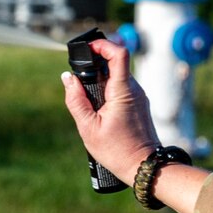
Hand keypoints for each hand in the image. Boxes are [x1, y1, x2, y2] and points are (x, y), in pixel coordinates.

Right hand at [62, 38, 159, 186]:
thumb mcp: (88, 127)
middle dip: (94, 67)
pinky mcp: (138, 104)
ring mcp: (138, 96)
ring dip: (99, 82)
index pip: (118, 53)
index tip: (87, 48)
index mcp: (123, 91)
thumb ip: (75, 100)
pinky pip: (120, 88)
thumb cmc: (117, 150)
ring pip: (116, 77)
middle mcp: (134, 89)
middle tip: (79, 83)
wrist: (144, 167)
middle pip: (114, 64)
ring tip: (88, 103)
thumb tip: (67, 78)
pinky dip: (106, 92)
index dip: (102, 44)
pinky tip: (99, 111)